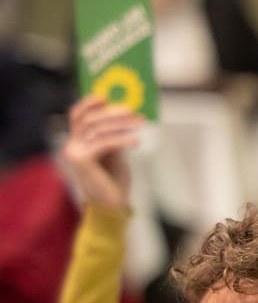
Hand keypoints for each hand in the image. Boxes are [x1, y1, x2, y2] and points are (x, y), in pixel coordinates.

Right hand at [62, 96, 139, 213]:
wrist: (111, 206)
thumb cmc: (114, 181)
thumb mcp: (115, 154)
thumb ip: (113, 136)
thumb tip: (122, 115)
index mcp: (76, 142)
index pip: (77, 116)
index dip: (89, 103)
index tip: (106, 96)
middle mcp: (71, 145)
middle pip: (89, 119)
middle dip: (112, 112)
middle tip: (133, 111)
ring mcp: (74, 153)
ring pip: (97, 128)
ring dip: (121, 124)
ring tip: (140, 122)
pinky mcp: (82, 160)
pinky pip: (104, 142)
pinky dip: (122, 139)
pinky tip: (136, 140)